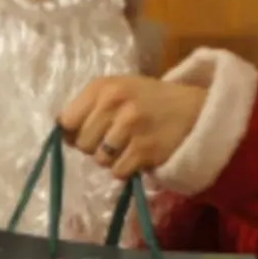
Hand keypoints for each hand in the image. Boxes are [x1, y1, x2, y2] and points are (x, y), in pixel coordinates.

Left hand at [58, 75, 206, 180]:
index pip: (67, 121)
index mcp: (102, 86)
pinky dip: (126, 169)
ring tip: (130, 145)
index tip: (88, 132)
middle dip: (95, 147)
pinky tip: (140, 155)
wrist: (194, 109)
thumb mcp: (118, 91)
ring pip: (99, 160)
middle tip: (116, 139)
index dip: (74, 132)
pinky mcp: (144, 149)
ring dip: (111, 159)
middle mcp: (114, 102)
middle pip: (82, 144)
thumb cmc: (149, 101)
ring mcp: (130, 126)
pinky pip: (118, 172)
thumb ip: (89, 108)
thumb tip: (63, 136)